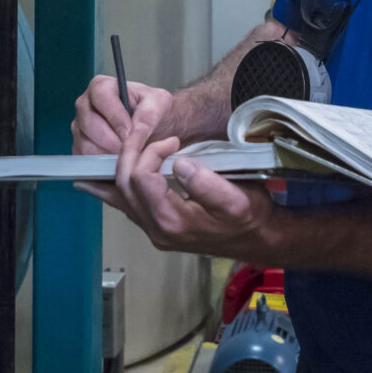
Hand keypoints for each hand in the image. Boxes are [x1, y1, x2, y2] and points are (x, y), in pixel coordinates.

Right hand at [73, 72, 174, 219]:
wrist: (158, 130)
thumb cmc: (156, 111)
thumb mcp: (160, 105)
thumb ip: (148, 114)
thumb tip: (133, 132)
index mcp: (101, 87)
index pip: (100, 97)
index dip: (115, 117)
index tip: (130, 134)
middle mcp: (85, 106)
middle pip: (88, 124)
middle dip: (111, 141)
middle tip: (130, 151)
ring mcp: (80, 128)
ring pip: (85, 145)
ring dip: (107, 155)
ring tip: (127, 158)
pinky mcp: (80, 148)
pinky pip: (85, 160)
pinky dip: (101, 167)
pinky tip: (120, 165)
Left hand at [116, 137, 276, 259]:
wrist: (256, 239)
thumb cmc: (249, 217)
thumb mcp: (237, 199)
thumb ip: (207, 184)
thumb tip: (178, 163)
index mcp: (173, 221)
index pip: (141, 178)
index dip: (151, 151)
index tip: (174, 140)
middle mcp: (156, 229)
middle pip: (124, 185)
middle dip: (130, 152)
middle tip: (147, 133)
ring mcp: (153, 231)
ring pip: (119, 196)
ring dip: (120, 166)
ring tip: (130, 145)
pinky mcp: (155, 228)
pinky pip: (126, 205)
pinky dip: (117, 185)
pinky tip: (115, 172)